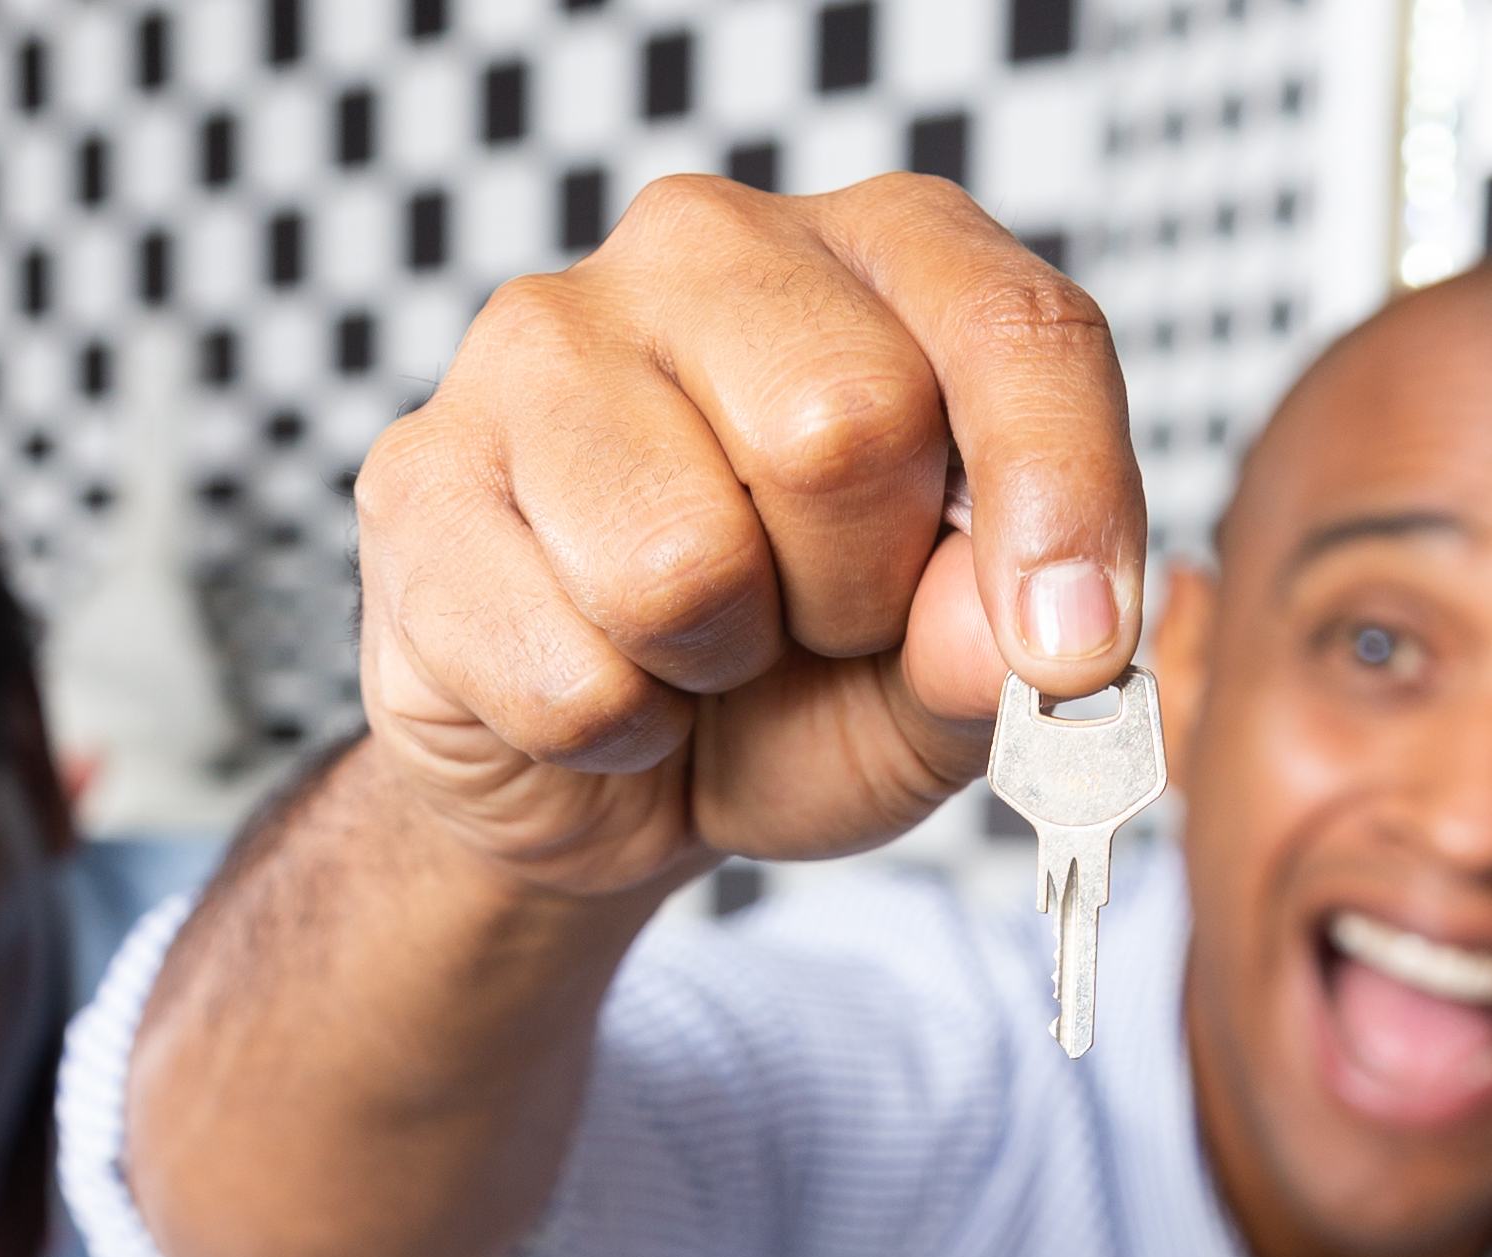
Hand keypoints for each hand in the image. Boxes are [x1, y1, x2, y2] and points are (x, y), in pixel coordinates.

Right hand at [348, 173, 1145, 899]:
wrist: (598, 773)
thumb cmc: (792, 687)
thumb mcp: (937, 690)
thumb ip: (998, 655)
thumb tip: (1017, 635)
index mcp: (878, 256)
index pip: (1015, 329)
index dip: (1064, 500)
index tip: (1073, 648)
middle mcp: (703, 249)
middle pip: (840, 427)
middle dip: (853, 593)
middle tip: (813, 623)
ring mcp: (538, 345)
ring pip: (682, 558)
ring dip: (715, 667)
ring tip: (701, 649)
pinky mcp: (418, 474)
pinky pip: (567, 668)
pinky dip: (610, 732)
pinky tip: (602, 682)